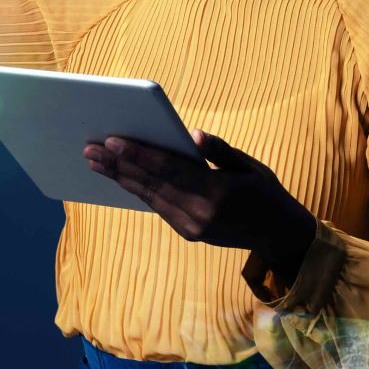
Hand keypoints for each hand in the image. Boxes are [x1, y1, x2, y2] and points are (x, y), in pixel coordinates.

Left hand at [84, 133, 318, 272]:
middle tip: (90, 149)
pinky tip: (119, 177)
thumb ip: (220, 150)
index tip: (112, 141)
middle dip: (119, 166)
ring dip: (120, 178)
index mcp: (218, 192)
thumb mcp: (250, 166)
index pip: (169, 169)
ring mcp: (193, 227)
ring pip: (149, 197)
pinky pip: (157, 207)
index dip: (139, 154)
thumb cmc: (264, 191)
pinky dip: (136, 190)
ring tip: (95, 162)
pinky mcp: (189, 234)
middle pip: (152, 184)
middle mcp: (201, 214)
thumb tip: (192, 134)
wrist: (277, 235)